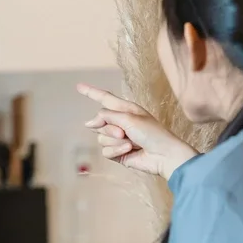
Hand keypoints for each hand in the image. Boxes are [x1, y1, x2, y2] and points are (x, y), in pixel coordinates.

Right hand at [77, 83, 197, 178]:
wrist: (164, 156)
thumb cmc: (153, 133)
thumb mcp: (129, 118)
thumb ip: (107, 116)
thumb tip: (88, 123)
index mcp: (125, 109)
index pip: (104, 98)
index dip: (91, 92)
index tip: (79, 86)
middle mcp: (120, 122)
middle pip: (99, 121)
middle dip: (109, 128)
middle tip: (124, 132)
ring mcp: (118, 138)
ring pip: (101, 138)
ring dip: (115, 141)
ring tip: (131, 143)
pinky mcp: (117, 153)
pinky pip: (105, 151)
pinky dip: (116, 151)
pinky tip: (129, 151)